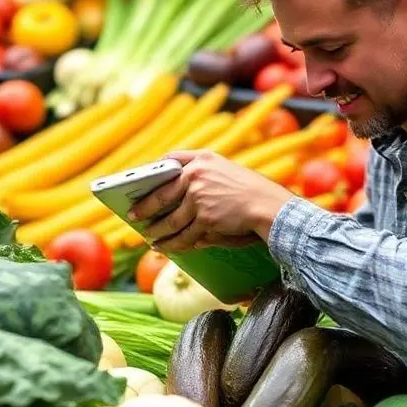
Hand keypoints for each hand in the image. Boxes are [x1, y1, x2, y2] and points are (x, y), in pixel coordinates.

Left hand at [129, 150, 293, 252]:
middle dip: (144, 207)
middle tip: (133, 215)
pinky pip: (183, 236)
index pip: (170, 160)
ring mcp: (200, 196)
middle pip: (161, 193)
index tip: (142, 183)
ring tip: (149, 237)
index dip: (153, 172)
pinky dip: (171, 244)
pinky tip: (163, 247)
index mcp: (204, 158)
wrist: (273, 208)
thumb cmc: (252, 193)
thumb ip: (202, 180)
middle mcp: (198, 174)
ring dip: (156, 231)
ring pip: (170, 219)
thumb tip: (172, 203)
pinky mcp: (205, 218)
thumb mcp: (228, 173)